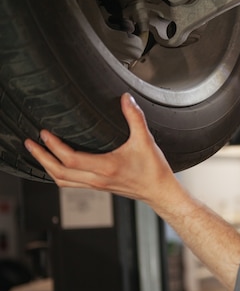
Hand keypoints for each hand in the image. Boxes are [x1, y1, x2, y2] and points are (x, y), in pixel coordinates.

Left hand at [24, 93, 181, 206]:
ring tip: (37, 153)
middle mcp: (98, 179)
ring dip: (46, 167)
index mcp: (107, 167)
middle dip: (41, 156)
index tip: (45, 133)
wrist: (159, 191)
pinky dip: (58, 174)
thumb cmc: (154, 170)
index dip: (55, 145)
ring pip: (62, 180)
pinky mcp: (98, 187)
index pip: (71, 158)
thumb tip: (126, 99)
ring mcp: (96, 185)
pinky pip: (70, 183)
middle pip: (59, 172)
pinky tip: (55, 165)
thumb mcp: (145, 141)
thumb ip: (135, 118)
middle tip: (30, 143)